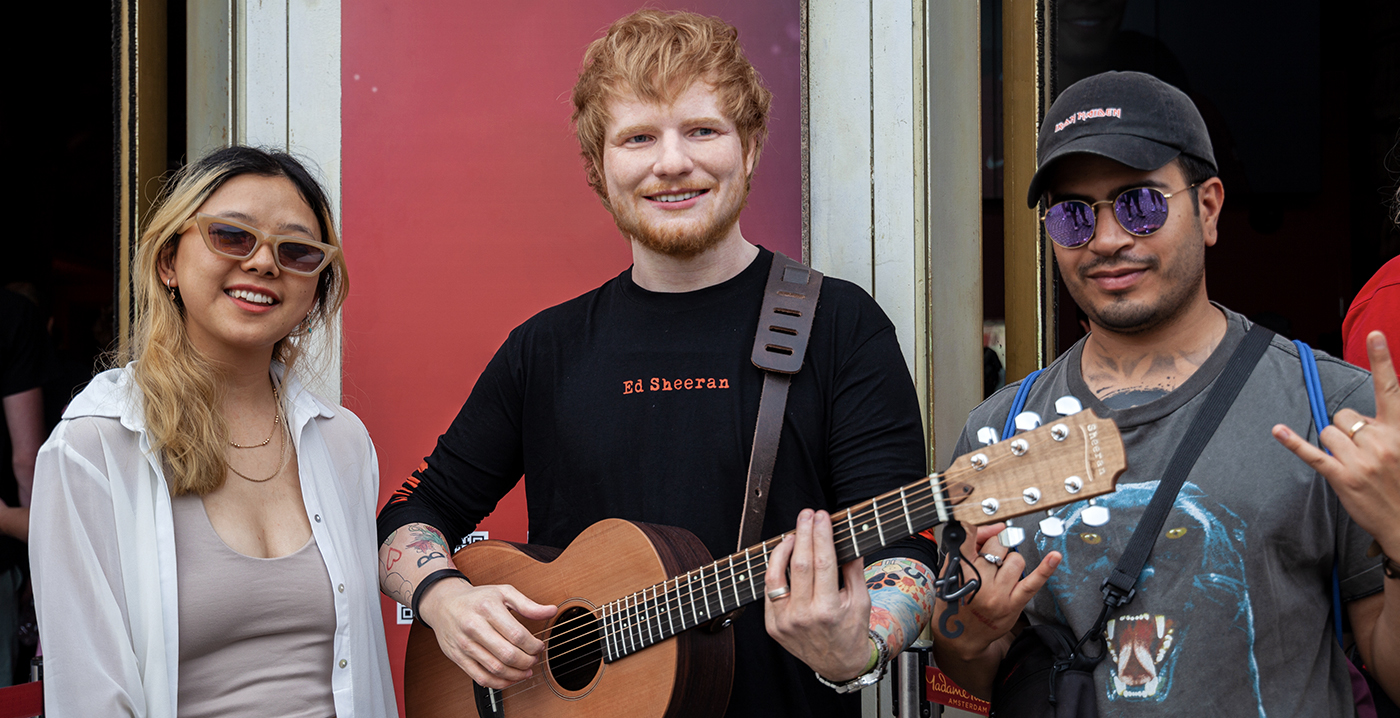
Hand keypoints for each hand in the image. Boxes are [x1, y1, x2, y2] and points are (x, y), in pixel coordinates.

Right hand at [417, 577, 557, 688]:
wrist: (443, 603)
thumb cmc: (476, 598)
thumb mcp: (503, 592)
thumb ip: (528, 604)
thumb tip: (550, 611)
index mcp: (487, 608)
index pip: (516, 634)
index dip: (533, 645)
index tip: (538, 646)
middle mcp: (474, 627)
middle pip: (507, 654)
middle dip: (527, 661)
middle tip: (533, 659)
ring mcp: (464, 644)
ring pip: (495, 669)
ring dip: (516, 674)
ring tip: (525, 670)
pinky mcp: (458, 658)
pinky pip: (480, 678)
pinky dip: (499, 683)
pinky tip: (509, 678)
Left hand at [764, 509, 872, 681]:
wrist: (838, 664)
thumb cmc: (851, 630)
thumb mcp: (861, 601)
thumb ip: (854, 570)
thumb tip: (849, 538)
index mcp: (828, 610)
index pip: (823, 563)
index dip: (821, 535)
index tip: (822, 516)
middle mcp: (803, 616)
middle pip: (799, 564)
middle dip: (803, 534)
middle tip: (807, 515)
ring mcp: (784, 622)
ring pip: (775, 576)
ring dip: (783, 550)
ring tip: (793, 534)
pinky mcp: (772, 625)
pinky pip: (769, 591)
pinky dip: (776, 570)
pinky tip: (785, 556)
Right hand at [936, 522, 1059, 661]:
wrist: (960, 635)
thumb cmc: (954, 599)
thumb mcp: (951, 570)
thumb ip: (971, 545)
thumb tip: (998, 528)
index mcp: (958, 569)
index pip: (971, 536)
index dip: (981, 530)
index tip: (986, 530)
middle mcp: (977, 580)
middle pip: (998, 545)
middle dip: (996, 548)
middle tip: (990, 560)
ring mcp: (997, 594)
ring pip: (1015, 559)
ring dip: (1010, 562)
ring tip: (1000, 575)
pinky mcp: (1013, 604)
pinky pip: (1032, 582)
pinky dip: (1045, 569)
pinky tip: (1054, 557)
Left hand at [1274, 330, 1399, 554]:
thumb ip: (1386, 429)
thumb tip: (1359, 419)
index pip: (1390, 388)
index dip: (1383, 360)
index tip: (1374, 334)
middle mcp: (1381, 441)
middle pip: (1345, 414)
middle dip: (1347, 428)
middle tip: (1364, 452)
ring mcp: (1360, 461)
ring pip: (1328, 431)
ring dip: (1334, 443)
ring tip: (1353, 463)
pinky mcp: (1342, 478)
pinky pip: (1313, 454)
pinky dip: (1293, 442)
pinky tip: (1278, 431)